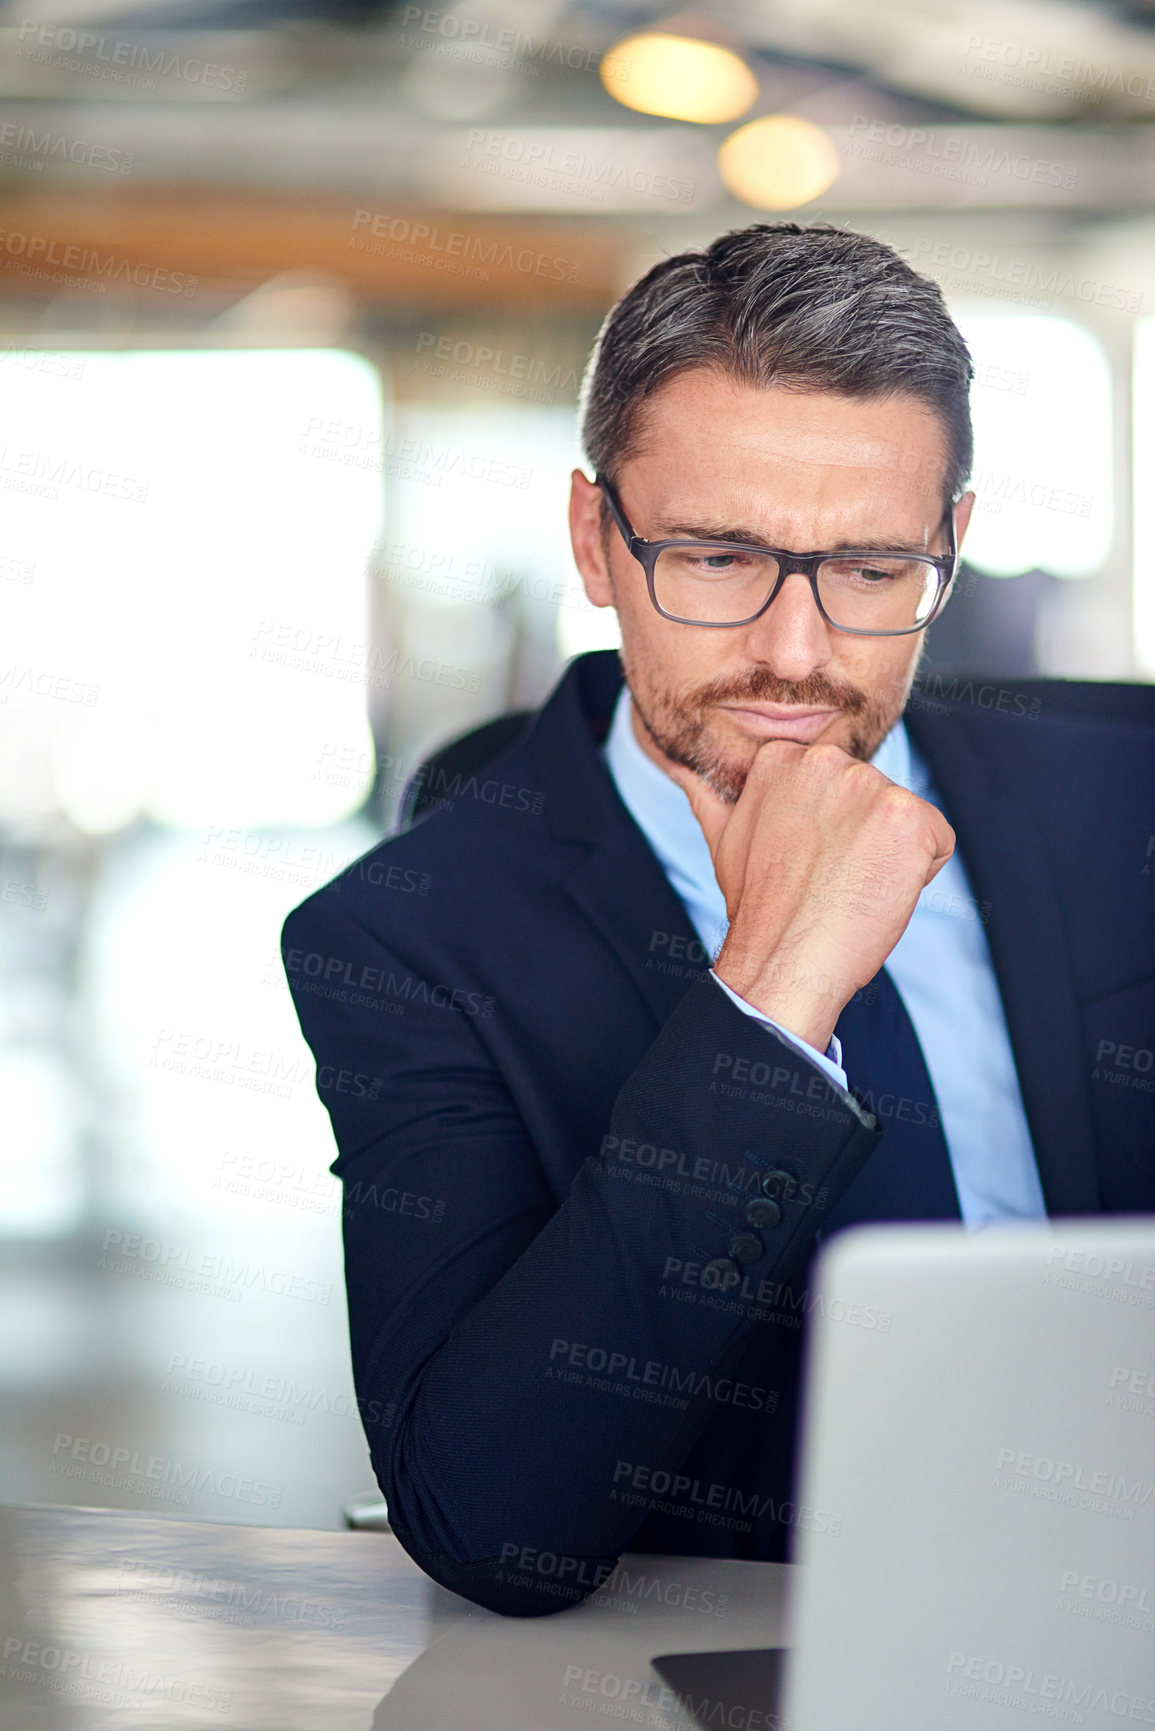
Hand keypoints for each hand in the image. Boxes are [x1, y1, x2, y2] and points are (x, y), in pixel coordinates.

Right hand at [668, 741, 954, 1051]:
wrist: (784, 958)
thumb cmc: (759, 907)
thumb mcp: (724, 839)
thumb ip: (712, 796)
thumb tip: (679, 766)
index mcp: (783, 758)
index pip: (838, 785)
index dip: (828, 830)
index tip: (804, 861)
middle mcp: (827, 761)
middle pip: (875, 798)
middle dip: (862, 840)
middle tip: (827, 878)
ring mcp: (871, 786)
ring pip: (906, 821)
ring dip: (889, 857)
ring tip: (849, 886)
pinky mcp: (910, 817)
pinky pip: (938, 842)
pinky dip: (920, 875)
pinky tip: (877, 892)